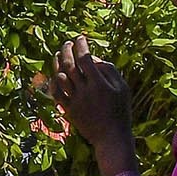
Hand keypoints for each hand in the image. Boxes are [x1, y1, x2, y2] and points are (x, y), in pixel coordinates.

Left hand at [52, 37, 135, 175]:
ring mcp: (75, 101)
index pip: (86, 59)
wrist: (110, 137)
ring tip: (59, 54)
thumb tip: (94, 59)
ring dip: (57, 63)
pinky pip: (56, 93)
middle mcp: (85, 91)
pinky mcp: (69, 110)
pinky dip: (54, 81)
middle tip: (68, 43)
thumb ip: (110, 71)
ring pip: (60, 77)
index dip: (81, 46)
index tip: (81, 37)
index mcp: (99, 84)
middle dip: (67, 50)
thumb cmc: (120, 111)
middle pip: (70, 65)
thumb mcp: (123, 89)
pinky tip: (55, 74)